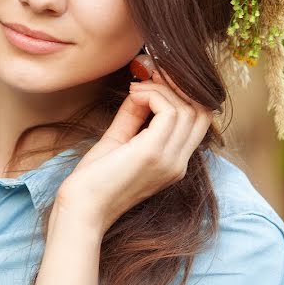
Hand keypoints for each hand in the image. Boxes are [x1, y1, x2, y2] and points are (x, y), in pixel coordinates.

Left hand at [55, 69, 213, 233]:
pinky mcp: (154, 153)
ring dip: (161, 89)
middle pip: (201, 112)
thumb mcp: (118, 140)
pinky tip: (132, 95)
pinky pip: (169, 111)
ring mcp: (170, 159)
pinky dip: (152, 94)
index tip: (155, 80)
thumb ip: (133, 117)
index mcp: (173, 163)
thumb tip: (139, 90)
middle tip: (150, 76)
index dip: (183, 95)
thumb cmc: (94, 178)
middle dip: (178, 87)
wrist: (82, 207)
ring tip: (135, 89)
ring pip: (188, 108)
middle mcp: (179, 163)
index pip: (199, 121)